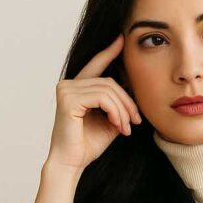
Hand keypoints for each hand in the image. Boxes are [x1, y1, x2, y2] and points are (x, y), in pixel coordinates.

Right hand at [46, 33, 141, 172]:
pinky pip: (103, 98)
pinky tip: (118, 126)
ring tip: (126, 128)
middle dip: (127, 102)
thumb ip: (118, 102)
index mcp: (77, 87)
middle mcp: (68, 84)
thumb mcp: (110, 119)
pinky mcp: (68, 99)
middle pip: (110, 81)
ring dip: (123, 110)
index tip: (122, 38)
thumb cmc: (89, 144)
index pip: (96, 65)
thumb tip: (133, 86)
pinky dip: (116, 112)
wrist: (72, 163)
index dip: (109, 52)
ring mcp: (66, 89)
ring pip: (109, 89)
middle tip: (136, 122)